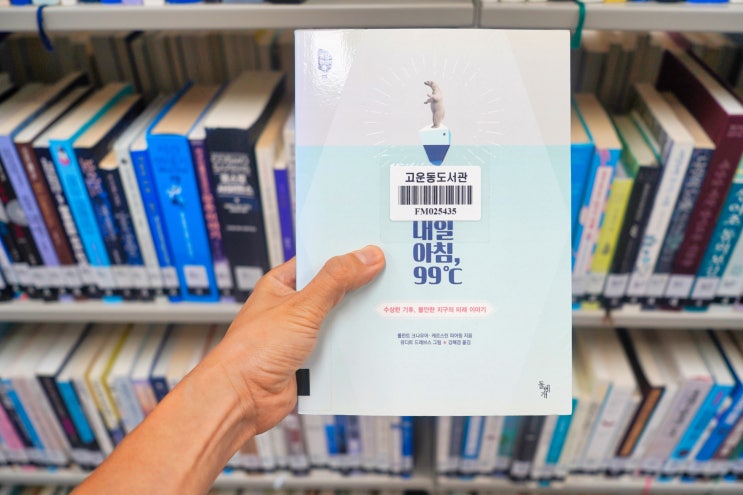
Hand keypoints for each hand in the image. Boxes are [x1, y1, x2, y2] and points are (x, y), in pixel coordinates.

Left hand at [213, 245, 384, 434]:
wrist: (241, 399)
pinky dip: (354, 347)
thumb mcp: (301, 307)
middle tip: (392, 278)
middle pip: (334, 290)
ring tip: (390, 308)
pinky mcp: (310, 360)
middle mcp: (292, 307)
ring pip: (339, 320)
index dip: (346, 254)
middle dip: (359, 288)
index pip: (319, 260)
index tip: (376, 248)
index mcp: (282, 284)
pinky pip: (339, 348)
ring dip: (358, 320)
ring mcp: (301, 334)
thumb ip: (336, 280)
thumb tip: (366, 256)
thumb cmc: (253, 351)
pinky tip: (374, 342)